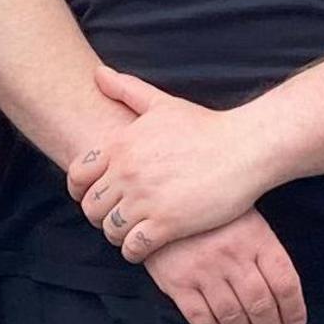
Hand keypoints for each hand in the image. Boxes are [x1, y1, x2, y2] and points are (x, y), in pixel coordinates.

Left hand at [69, 66, 276, 263]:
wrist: (246, 148)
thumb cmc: (206, 127)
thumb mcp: (162, 103)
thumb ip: (126, 90)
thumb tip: (97, 73)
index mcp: (121, 146)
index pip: (77, 176)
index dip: (81, 190)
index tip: (97, 195)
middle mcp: (127, 173)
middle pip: (91, 207)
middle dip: (100, 215)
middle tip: (117, 217)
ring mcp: (145, 199)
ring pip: (109, 230)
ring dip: (117, 235)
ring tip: (131, 233)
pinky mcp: (167, 224)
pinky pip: (133, 247)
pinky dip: (134, 251)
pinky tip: (145, 246)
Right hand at [143, 211, 308, 323]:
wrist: (163, 205)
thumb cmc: (212, 216)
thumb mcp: (246, 219)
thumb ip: (264, 251)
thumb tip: (284, 296)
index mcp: (256, 238)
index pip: (285, 283)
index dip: (294, 310)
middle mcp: (232, 256)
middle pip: (261, 305)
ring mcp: (203, 270)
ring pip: (233, 316)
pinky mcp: (177, 283)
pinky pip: (201, 318)